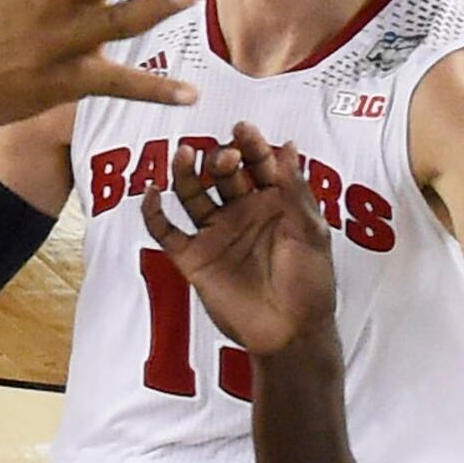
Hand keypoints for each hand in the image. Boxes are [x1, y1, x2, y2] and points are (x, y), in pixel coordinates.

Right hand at [143, 123, 337, 358]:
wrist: (290, 333)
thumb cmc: (310, 285)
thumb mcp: (312, 234)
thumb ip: (295, 191)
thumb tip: (288, 145)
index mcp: (273, 205)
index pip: (258, 165)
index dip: (251, 146)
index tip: (244, 128)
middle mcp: (240, 214)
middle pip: (221, 175)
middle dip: (221, 159)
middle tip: (224, 156)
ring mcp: (214, 234)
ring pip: (190, 194)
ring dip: (184, 174)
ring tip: (182, 155)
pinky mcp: (192, 257)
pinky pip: (165, 230)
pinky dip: (153, 212)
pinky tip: (152, 193)